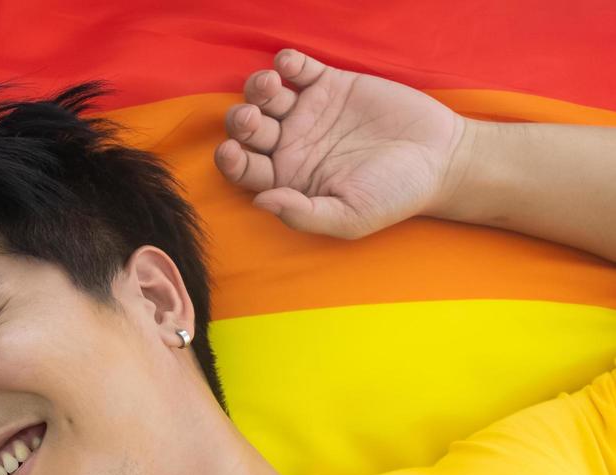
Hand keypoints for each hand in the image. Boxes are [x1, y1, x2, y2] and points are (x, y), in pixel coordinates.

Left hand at [215, 48, 467, 238]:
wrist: (440, 159)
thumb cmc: (393, 196)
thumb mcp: (350, 217)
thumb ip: (304, 214)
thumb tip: (261, 203)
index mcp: (286, 178)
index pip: (245, 169)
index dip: (231, 161)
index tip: (230, 152)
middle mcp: (290, 145)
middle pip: (248, 129)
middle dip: (241, 122)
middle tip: (251, 118)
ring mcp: (308, 112)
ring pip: (267, 96)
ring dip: (258, 88)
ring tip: (270, 86)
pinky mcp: (330, 84)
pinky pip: (299, 69)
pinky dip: (288, 63)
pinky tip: (289, 65)